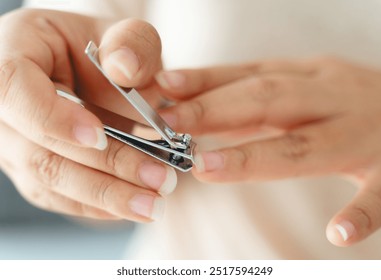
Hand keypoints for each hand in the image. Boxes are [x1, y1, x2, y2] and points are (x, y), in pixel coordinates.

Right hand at [0, 9, 175, 221]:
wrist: (98, 73)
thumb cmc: (107, 51)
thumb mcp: (125, 34)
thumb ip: (131, 42)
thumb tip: (125, 68)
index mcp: (14, 53)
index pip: (15, 90)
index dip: (54, 118)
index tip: (99, 137)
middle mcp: (6, 108)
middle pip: (41, 150)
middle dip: (105, 169)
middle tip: (158, 179)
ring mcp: (17, 144)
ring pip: (51, 181)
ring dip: (106, 196)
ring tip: (154, 202)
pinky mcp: (36, 170)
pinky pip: (60, 196)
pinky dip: (98, 204)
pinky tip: (132, 204)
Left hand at [156, 57, 380, 244]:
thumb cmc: (348, 101)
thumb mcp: (303, 85)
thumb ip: (254, 94)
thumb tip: (191, 99)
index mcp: (310, 76)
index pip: (249, 75)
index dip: (205, 81)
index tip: (163, 88)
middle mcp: (334, 99)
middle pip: (269, 100)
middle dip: (215, 110)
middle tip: (169, 123)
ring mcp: (366, 135)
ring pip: (308, 146)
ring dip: (256, 157)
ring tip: (207, 167)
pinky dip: (361, 213)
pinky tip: (338, 233)